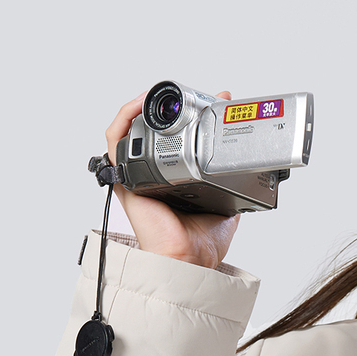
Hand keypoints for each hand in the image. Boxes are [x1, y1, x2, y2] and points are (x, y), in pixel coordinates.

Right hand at [104, 95, 241, 268]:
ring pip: (130, 133)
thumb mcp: (226, 202)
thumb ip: (228, 178)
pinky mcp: (126, 179)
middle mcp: (151, 176)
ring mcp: (137, 177)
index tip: (207, 101)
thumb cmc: (203, 242)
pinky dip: (123, 120)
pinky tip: (137, 107)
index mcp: (172, 180)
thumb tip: (241, 156)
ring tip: (159, 97)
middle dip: (167, 110)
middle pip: (151, 132)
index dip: (186, 118)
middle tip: (188, 97)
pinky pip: (115, 143)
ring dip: (141, 109)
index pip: (173, 140)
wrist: (191, 259)